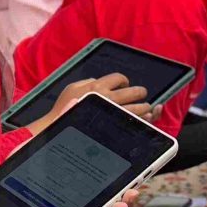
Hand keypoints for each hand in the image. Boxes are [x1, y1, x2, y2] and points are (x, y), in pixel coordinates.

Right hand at [30, 72, 149, 134]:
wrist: (60, 128)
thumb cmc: (65, 108)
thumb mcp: (72, 88)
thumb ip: (87, 81)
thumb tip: (98, 81)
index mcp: (98, 86)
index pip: (119, 78)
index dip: (124, 81)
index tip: (125, 85)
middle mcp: (108, 98)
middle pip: (134, 92)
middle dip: (140, 92)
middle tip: (141, 94)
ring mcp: (114, 114)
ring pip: (139, 108)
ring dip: (145, 107)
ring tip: (146, 108)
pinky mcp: (117, 127)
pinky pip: (136, 122)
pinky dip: (145, 119)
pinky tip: (146, 118)